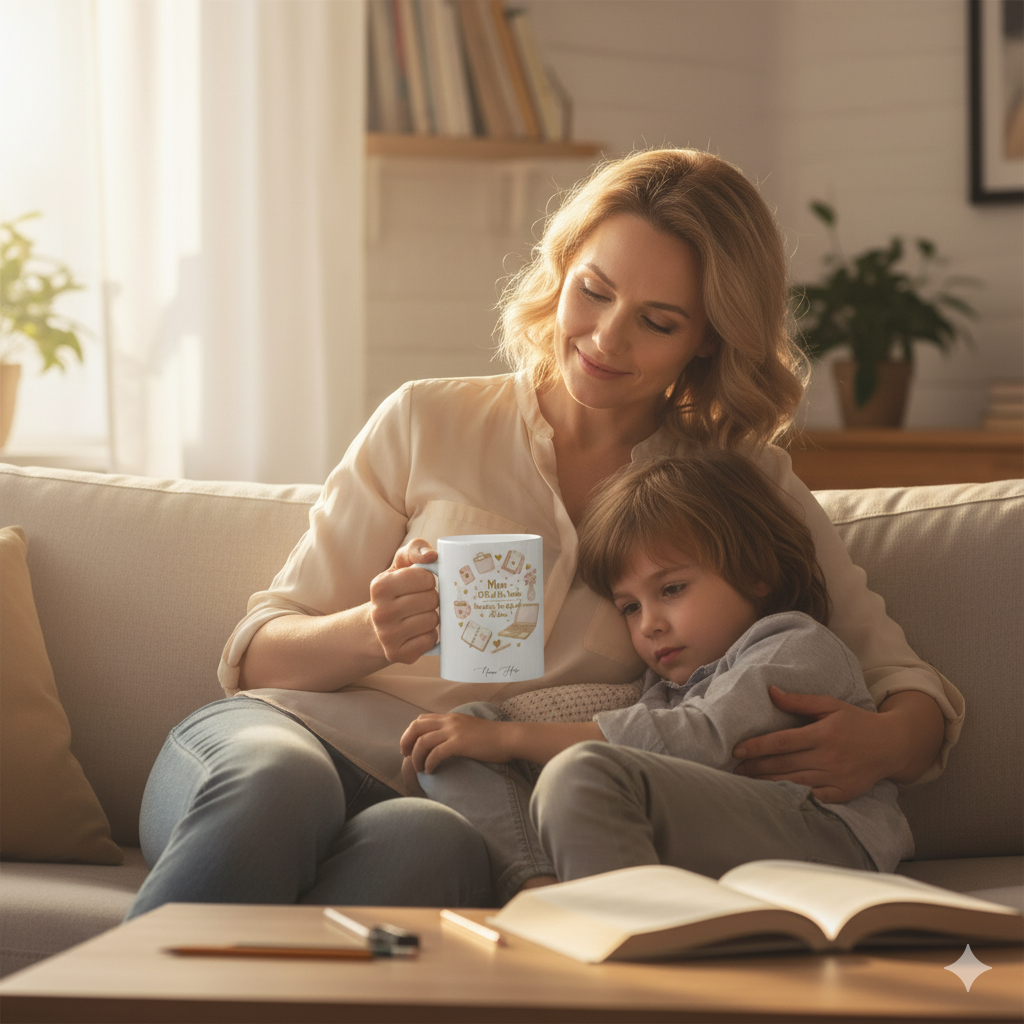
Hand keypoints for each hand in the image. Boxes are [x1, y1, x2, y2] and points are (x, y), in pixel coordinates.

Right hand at [369, 538, 438, 663]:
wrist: (377, 627)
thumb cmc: (396, 590)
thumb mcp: (400, 565)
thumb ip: (415, 549)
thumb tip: (432, 556)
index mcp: (380, 586)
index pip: (425, 578)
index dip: (428, 580)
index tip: (420, 584)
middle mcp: (379, 612)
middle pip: (432, 600)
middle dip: (432, 599)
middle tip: (421, 602)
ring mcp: (387, 636)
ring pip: (433, 621)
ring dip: (432, 617)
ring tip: (419, 616)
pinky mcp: (397, 654)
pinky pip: (430, 640)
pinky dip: (430, 635)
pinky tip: (418, 632)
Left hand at [400, 713, 512, 773]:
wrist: (508, 738)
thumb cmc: (492, 738)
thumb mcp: (469, 729)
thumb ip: (455, 732)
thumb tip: (444, 744)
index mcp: (450, 717)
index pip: (421, 719)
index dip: (411, 733)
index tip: (410, 748)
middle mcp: (449, 721)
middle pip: (416, 727)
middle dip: (406, 742)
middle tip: (406, 756)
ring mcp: (453, 731)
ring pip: (422, 741)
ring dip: (416, 757)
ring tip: (419, 769)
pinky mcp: (459, 743)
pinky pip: (435, 753)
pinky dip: (429, 763)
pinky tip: (431, 771)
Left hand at [732, 686, 893, 802]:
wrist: (892, 745)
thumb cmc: (856, 722)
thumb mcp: (830, 705)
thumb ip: (799, 701)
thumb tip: (770, 691)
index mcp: (823, 734)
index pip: (783, 741)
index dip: (758, 747)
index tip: (738, 750)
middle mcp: (828, 757)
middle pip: (784, 765)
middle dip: (756, 768)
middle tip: (734, 770)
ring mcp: (836, 778)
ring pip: (794, 783)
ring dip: (768, 784)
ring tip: (746, 783)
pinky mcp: (843, 793)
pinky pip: (813, 798)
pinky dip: (793, 798)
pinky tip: (774, 797)